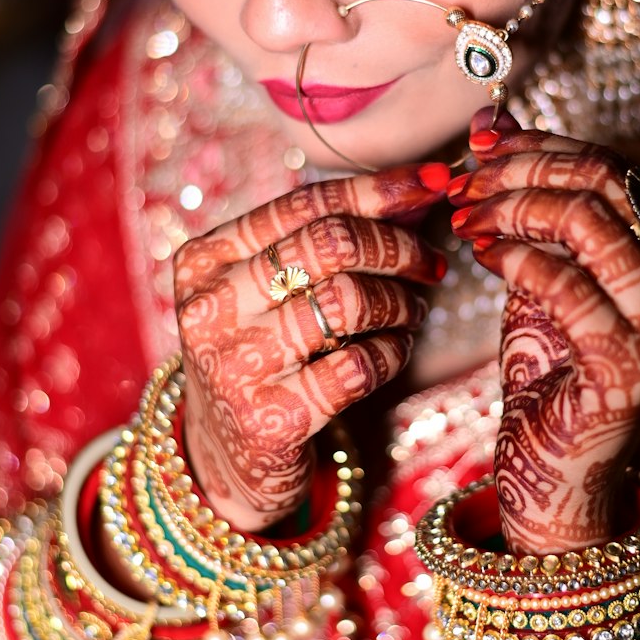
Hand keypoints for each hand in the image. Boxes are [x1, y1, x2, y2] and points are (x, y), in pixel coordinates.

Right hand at [173, 164, 448, 529]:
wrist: (228, 459)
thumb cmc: (265, 354)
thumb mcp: (273, 291)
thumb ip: (331, 238)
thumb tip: (421, 186)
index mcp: (204, 260)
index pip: (305, 206)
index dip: (379, 189)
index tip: (436, 181)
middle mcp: (209, 307)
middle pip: (330, 244)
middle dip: (398, 247)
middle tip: (430, 265)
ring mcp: (233, 365)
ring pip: (349, 301)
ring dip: (400, 304)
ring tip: (410, 312)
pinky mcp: (269, 419)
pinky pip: (359, 365)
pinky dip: (392, 353)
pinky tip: (392, 351)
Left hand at [449, 114, 639, 554]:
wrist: (560, 470)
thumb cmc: (554, 367)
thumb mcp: (545, 268)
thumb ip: (532, 198)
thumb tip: (491, 119)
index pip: (616, 167)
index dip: (543, 145)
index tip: (481, 142)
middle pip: (605, 182)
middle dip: (523, 170)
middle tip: (464, 179)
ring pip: (588, 219)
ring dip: (512, 205)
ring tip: (466, 215)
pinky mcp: (633, 362)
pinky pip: (563, 279)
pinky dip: (511, 254)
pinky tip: (480, 253)